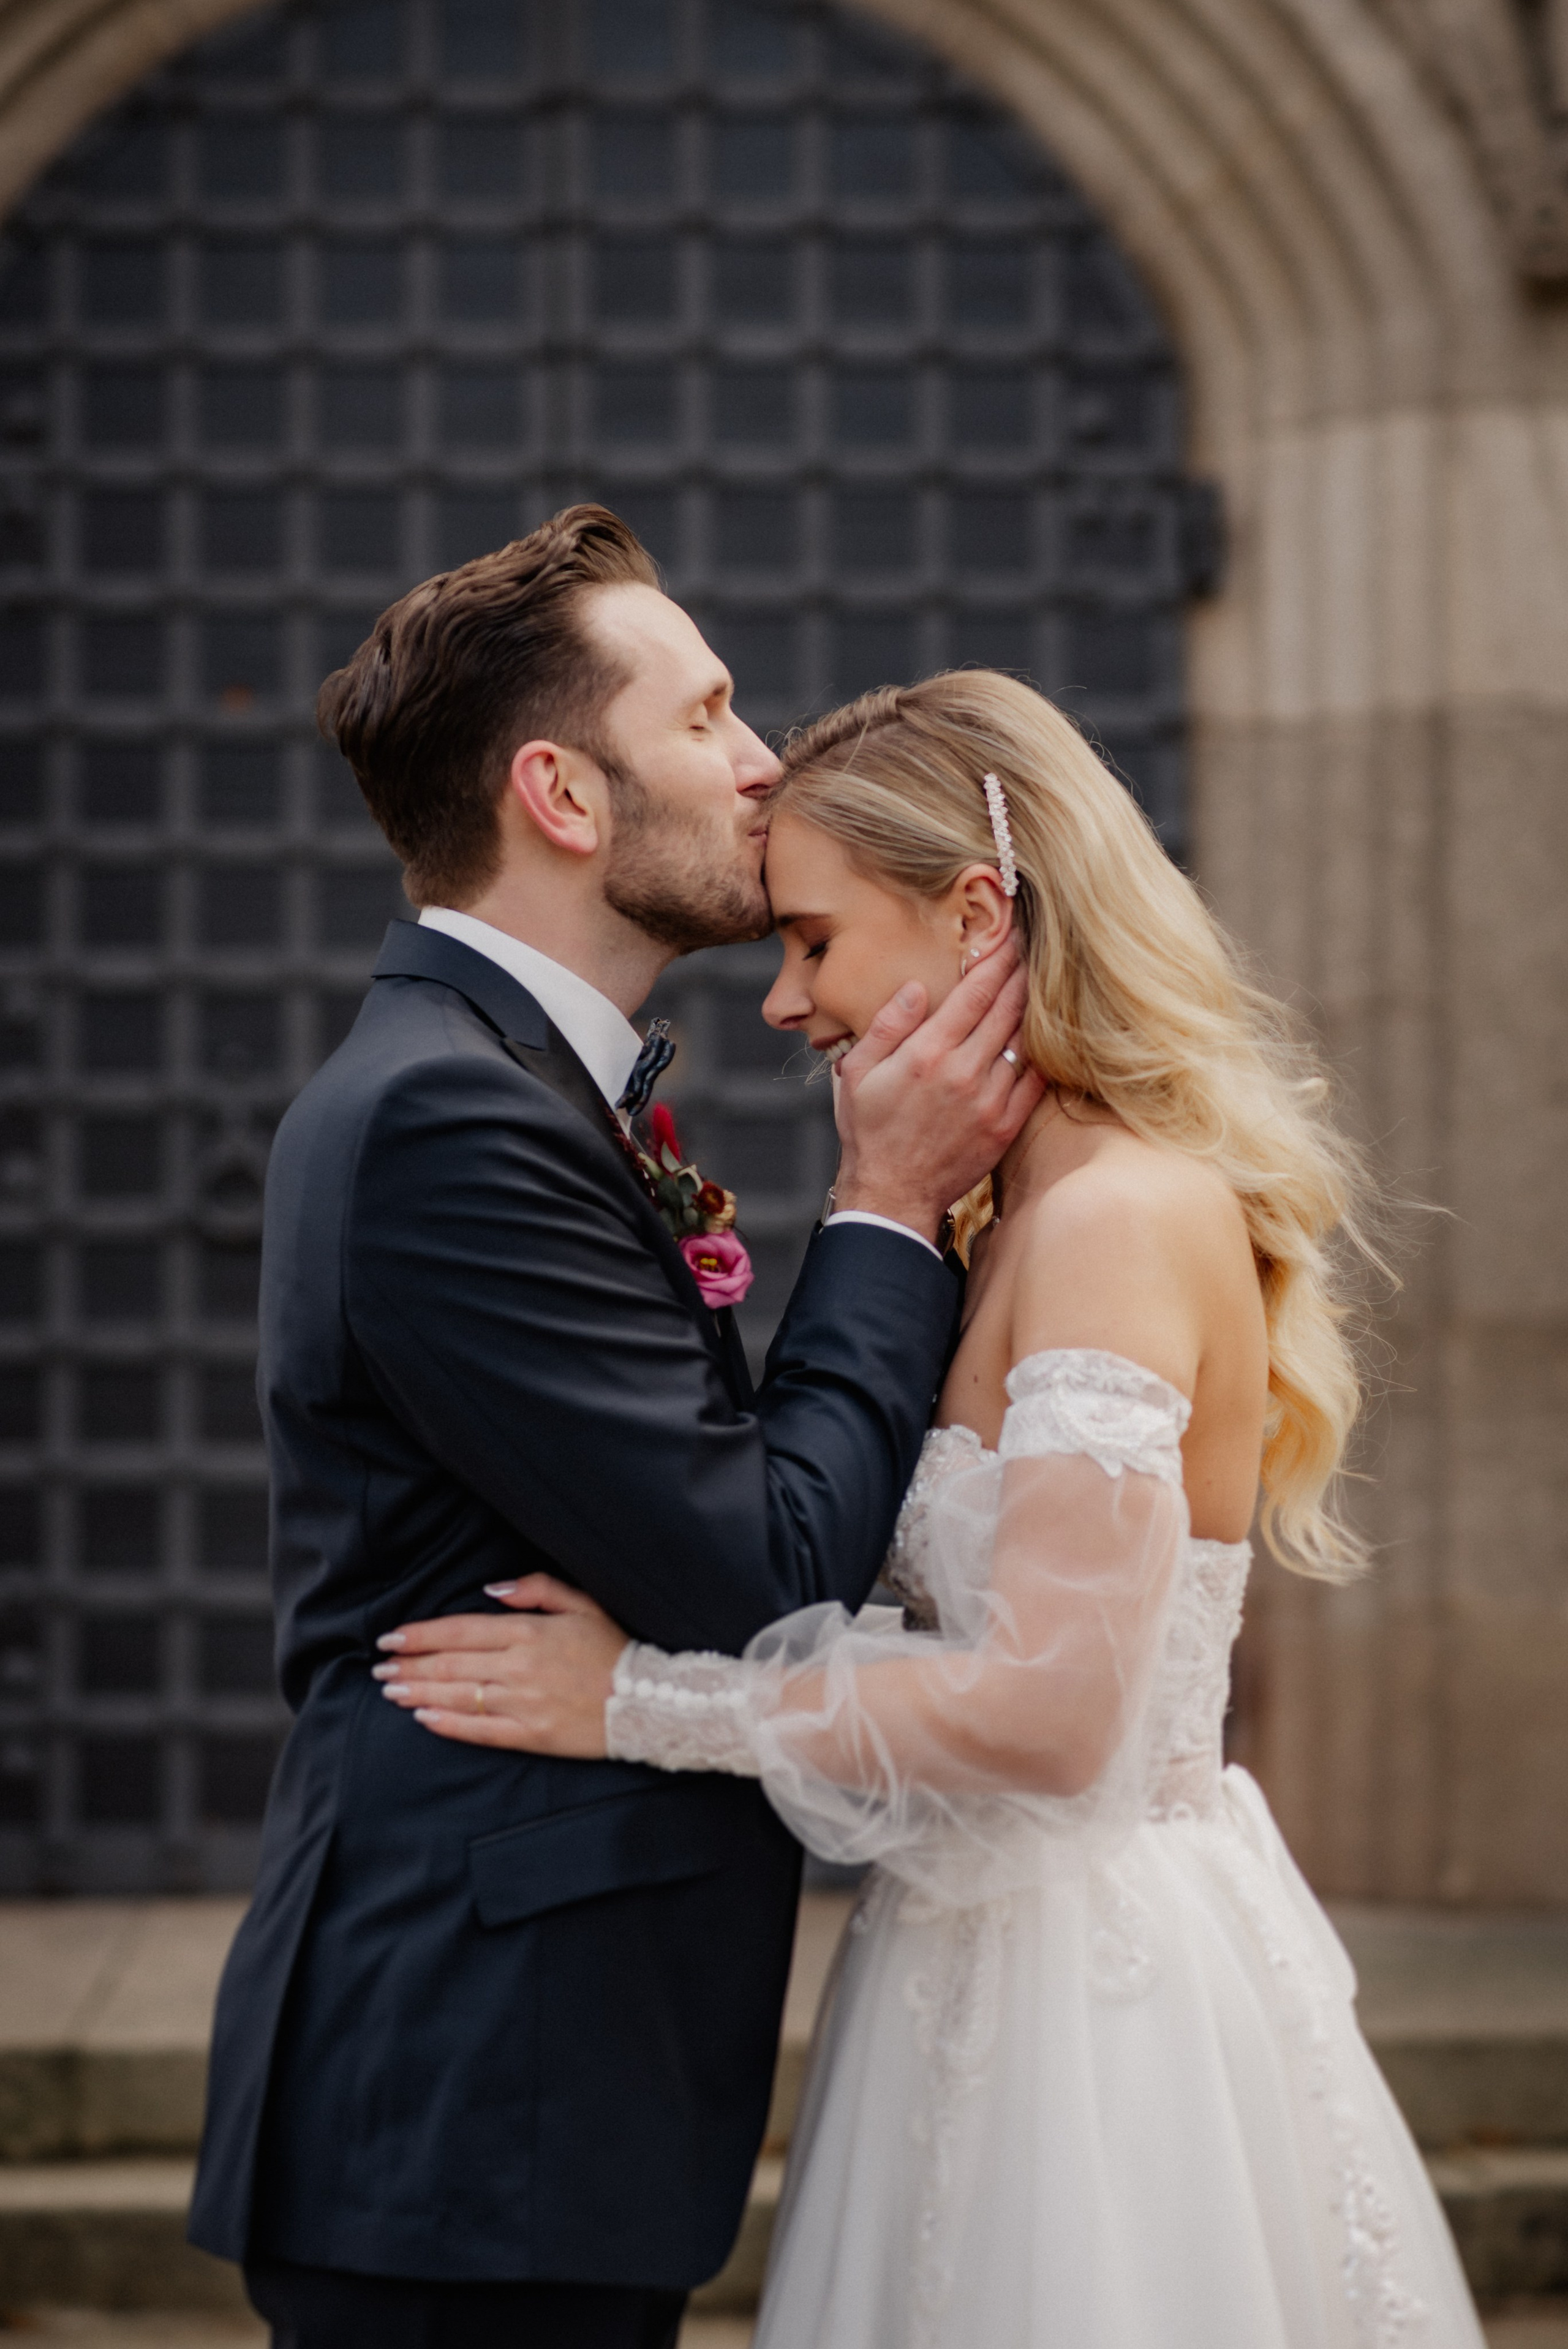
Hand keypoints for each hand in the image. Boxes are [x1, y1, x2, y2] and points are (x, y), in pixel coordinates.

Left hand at [373, 1574, 627, 1755]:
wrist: (649, 1701)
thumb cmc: (616, 1648)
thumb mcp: (583, 1604)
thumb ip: (536, 1590)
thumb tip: (491, 1590)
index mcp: (529, 1632)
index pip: (460, 1631)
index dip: (421, 1635)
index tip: (391, 1638)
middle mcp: (519, 1667)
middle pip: (450, 1665)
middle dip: (410, 1665)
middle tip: (379, 1667)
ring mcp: (523, 1704)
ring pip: (458, 1697)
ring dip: (419, 1692)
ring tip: (390, 1690)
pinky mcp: (531, 1736)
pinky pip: (480, 1731)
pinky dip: (448, 1724)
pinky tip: (424, 1718)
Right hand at [833, 940, 1045, 1242]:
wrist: (892, 1194)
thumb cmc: (870, 1131)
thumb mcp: (857, 1074)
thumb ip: (887, 1026)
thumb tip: (918, 988)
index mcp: (928, 1053)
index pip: (976, 992)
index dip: (998, 960)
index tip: (1011, 939)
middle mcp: (964, 1072)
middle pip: (1008, 1008)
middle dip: (1023, 973)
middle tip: (1035, 949)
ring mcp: (990, 1100)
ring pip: (1025, 1041)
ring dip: (1036, 1008)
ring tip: (1043, 983)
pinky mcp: (1005, 1126)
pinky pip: (1036, 1081)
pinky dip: (1044, 1053)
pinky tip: (1048, 1035)